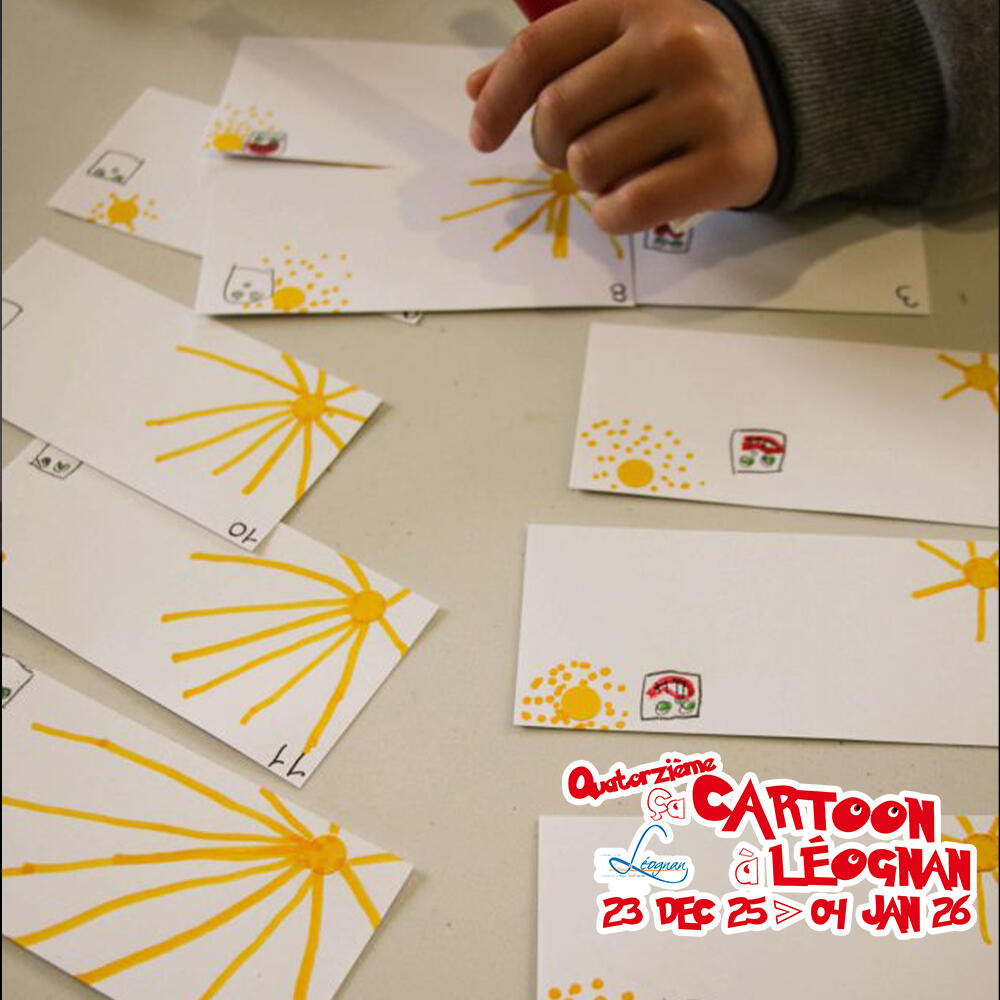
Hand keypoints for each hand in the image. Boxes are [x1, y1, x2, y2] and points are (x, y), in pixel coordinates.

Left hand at [466, 0, 777, 231]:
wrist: (781, 94)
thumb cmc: (681, 72)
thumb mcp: (621, 42)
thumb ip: (552, 61)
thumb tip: (477, 91)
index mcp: (636, 3)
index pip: (537, 51)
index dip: (497, 102)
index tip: (482, 138)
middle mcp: (673, 45)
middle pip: (557, 115)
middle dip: (549, 147)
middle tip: (573, 153)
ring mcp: (705, 105)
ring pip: (590, 166)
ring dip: (587, 182)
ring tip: (617, 169)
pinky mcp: (727, 164)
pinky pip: (628, 207)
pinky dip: (610, 215)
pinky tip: (623, 203)